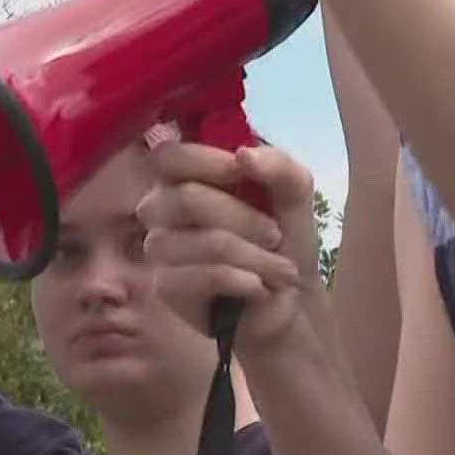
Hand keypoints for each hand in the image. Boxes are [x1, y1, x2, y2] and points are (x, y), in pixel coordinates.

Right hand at [137, 140, 321, 355]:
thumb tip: (243, 155)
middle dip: (244, 218)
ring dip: (255, 256)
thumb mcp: (294, 194)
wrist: (290, 300)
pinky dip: (244, 281)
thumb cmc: (283, 238)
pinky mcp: (165, 288)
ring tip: (281, 270)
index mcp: (186, 176)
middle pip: (187, 199)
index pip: (169, 156)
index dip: (204, 160)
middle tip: (275, 236)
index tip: (242, 172)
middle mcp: (162, 209)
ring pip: (204, 242)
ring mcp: (159, 249)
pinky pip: (206, 276)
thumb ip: (279, 166)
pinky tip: (259, 287)